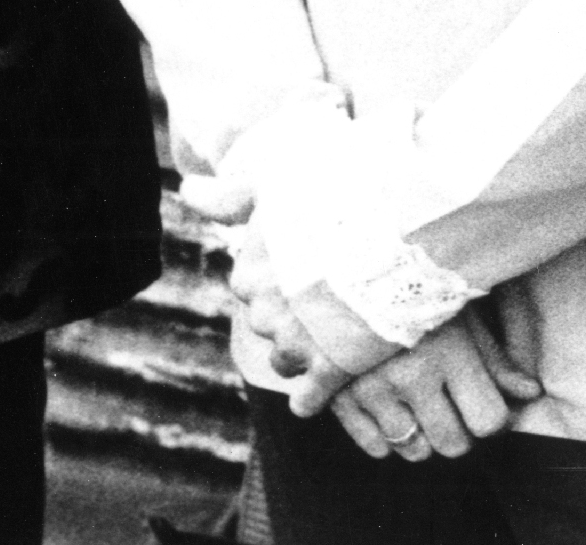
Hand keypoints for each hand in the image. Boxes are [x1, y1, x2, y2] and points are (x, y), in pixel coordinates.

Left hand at [187, 173, 404, 416]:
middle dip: (296, 314)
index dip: (285, 278)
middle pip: (270, 325)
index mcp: (249, 273)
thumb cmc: (341, 196)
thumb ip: (230, 198)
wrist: (399, 224)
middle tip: (335, 293)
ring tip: (344, 328)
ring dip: (308, 350)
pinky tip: (339, 375)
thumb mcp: (279, 186)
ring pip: (286, 361)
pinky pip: (308, 400)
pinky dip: (317, 394)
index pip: (252, 289)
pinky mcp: (330, 370)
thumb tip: (186, 190)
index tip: (313, 266)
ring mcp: (296, 344)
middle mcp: (263, 313)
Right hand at [332, 308, 541, 461]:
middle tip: (454, 412)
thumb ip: (497, 361)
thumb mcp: (463, 318)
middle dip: (460, 434)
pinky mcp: (341, 400)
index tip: (486, 407)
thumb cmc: (420, 297)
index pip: (488, 420)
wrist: (352, 279)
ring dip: (424, 438)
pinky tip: (393, 410)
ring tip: (422, 408)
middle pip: (452, 444)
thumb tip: (532, 393)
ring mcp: (373, 390)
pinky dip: (387, 438)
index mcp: (449, 352)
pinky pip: (375, 447)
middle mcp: (411, 375)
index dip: (494, 420)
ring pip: (414, 450)